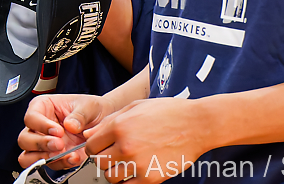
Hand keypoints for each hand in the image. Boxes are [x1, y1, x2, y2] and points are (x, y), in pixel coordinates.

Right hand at [18, 92, 108, 169]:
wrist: (103, 123)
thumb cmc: (92, 110)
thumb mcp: (89, 106)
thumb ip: (79, 115)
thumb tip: (70, 125)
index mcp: (43, 107)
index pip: (31, 117)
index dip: (42, 126)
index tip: (58, 131)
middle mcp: (39, 126)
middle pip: (24, 139)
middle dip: (41, 144)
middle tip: (59, 144)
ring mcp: (44, 143)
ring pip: (28, 156)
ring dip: (44, 158)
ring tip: (62, 153)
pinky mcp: (52, 156)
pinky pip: (46, 165)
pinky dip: (59, 164)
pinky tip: (73, 158)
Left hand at [86, 97, 214, 182]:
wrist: (196, 124)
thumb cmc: (168, 112)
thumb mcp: (135, 107)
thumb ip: (109, 121)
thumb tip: (87, 134)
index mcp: (119, 126)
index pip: (91, 146)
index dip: (94, 147)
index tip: (101, 147)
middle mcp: (126, 146)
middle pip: (99, 163)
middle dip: (103, 159)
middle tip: (115, 154)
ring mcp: (138, 164)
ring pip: (110, 177)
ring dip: (115, 171)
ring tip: (127, 162)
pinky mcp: (150, 178)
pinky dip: (127, 182)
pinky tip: (135, 171)